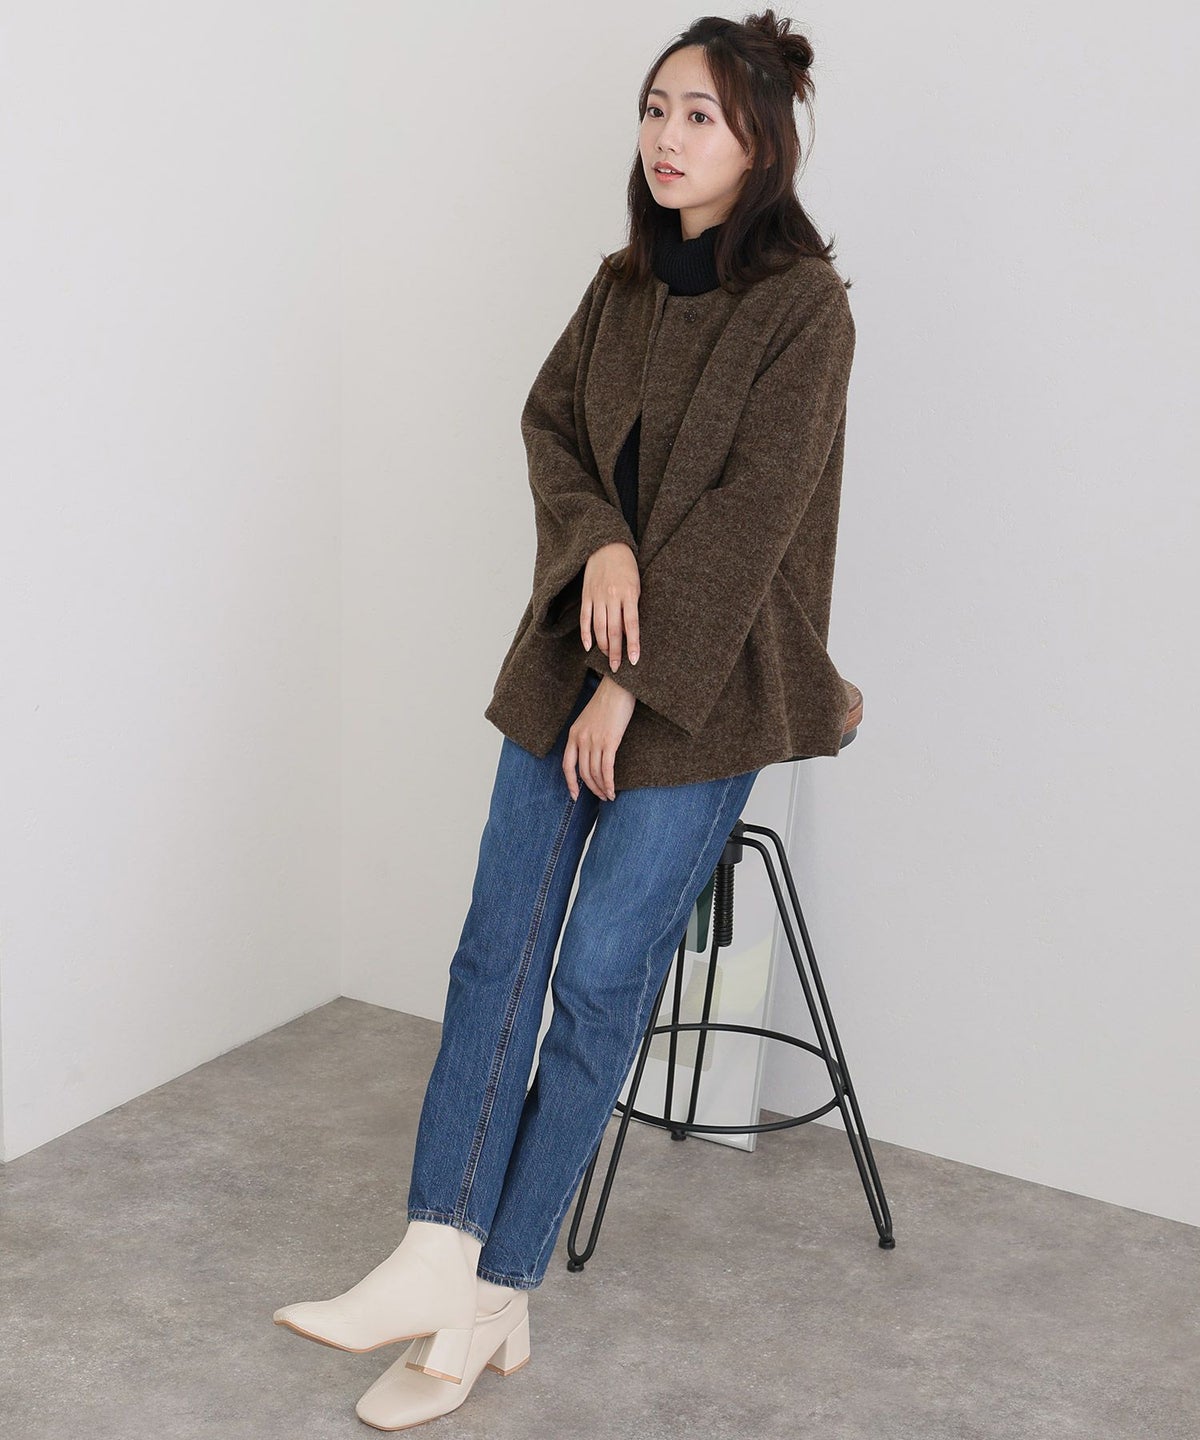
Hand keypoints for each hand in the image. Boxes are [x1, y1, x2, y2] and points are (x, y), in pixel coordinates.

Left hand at [563, 673, 636, 801]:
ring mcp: (594, 741)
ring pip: (595, 773)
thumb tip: (591, 755)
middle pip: (583, 773)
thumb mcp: (588, 720)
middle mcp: (581, 739)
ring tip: (609, 796)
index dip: (570, 783)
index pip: (567, 765)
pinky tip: (612, 791)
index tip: (575, 795)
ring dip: (602, 788)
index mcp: (573, 734)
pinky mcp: (609, 741)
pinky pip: (607, 769)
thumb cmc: (607, 702)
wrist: (618, 687)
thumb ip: (586, 736)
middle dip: (592, 789)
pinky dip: (609, 783)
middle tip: (600, 797)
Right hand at [581, 542, 640, 671]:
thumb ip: (635, 605)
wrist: (608, 546)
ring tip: (607, 658)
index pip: (632, 625)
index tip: (634, 660)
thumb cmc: (627, 566)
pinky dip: (586, 633)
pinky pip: (585, 618)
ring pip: (599, 627)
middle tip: (617, 668)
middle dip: (616, 651)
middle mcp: (612, 597)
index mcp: (629, 594)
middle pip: (614, 630)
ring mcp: (597, 596)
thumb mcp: (638, 583)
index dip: (633, 644)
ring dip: (603, 645)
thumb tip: (633, 630)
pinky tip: (589, 646)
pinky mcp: (587, 595)